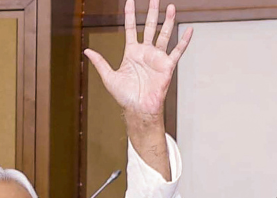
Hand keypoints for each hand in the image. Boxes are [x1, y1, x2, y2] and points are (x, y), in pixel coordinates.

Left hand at [84, 0, 191, 121]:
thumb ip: (100, 62)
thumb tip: (87, 51)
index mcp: (132, 52)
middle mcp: (145, 52)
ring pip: (164, 35)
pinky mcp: (167, 66)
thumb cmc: (125, 96)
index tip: (130, 1)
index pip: (131, 29)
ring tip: (171, 7)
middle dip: (151, 12)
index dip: (130, 15)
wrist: (138, 109)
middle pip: (150, 27)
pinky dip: (184, 41)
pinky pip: (177, 51)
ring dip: (168, 21)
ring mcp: (157, 58)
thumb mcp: (109, 77)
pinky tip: (189, 30)